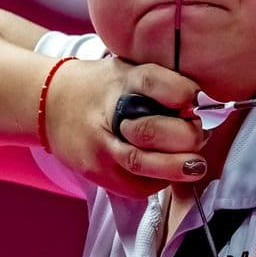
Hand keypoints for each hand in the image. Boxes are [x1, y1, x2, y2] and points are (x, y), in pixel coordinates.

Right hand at [44, 58, 208, 196]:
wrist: (50, 106)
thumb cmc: (104, 88)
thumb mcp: (130, 71)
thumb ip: (163, 84)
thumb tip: (205, 105)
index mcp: (121, 79)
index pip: (152, 82)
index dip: (181, 92)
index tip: (200, 101)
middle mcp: (107, 113)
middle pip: (149, 131)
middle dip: (184, 137)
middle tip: (202, 136)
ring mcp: (98, 146)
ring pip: (140, 164)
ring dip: (175, 167)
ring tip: (196, 165)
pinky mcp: (95, 172)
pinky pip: (135, 185)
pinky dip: (158, 181)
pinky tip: (169, 173)